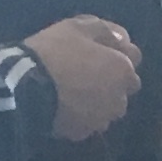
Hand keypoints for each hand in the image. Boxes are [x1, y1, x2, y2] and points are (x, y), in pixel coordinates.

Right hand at [25, 15, 141, 141]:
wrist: (28, 88)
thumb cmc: (55, 52)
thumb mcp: (77, 27)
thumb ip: (104, 30)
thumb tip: (120, 38)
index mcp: (123, 70)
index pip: (132, 61)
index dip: (115, 53)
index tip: (97, 50)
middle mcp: (120, 98)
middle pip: (122, 87)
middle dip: (111, 80)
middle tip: (85, 71)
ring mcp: (103, 119)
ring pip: (107, 108)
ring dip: (99, 100)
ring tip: (75, 91)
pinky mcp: (85, 133)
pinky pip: (89, 121)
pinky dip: (82, 114)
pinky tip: (66, 105)